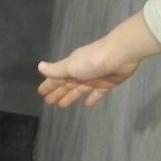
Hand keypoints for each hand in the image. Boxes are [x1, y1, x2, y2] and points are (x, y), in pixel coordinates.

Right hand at [37, 12, 160, 107]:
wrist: (120, 54)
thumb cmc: (93, 61)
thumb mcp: (71, 66)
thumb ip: (56, 69)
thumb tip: (39, 67)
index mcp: (71, 67)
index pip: (56, 78)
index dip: (48, 85)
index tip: (40, 93)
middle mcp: (80, 72)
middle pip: (66, 85)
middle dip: (57, 92)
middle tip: (48, 103)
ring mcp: (93, 78)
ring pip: (78, 90)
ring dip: (70, 96)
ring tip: (61, 106)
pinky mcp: (106, 84)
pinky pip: (96, 94)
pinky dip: (91, 99)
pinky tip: (87, 105)